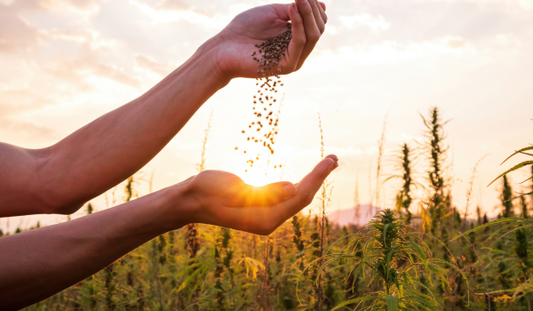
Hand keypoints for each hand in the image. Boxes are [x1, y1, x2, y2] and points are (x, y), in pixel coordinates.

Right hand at [184, 155, 337, 234]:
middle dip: (319, 177)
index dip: (317, 178)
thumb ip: (264, 192)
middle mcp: (269, 220)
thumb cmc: (206, 192)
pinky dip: (300, 183)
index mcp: (264, 219)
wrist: (190, 200)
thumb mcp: (233, 190)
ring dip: (313, 179)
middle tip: (335, 158)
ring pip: (296, 196)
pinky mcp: (262, 207)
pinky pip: (287, 195)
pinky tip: (309, 175)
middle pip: (302, 197)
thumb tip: (292, 188)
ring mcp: (266, 215)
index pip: (299, 197)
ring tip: (328, 163)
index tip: (329, 161)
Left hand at [213, 0, 327, 78]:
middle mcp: (298, 51)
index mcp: (296, 40)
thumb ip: (295, 10)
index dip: (314, 6)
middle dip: (312, 9)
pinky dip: (298, 24)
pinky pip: (299, 42)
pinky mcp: (286, 65)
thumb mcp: (273, 13)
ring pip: (312, 35)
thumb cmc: (245, 29)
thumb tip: (321, 5)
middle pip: (318, 29)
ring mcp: (294, 60)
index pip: (317, 23)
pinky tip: (292, 9)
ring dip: (308, 14)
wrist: (224, 47)